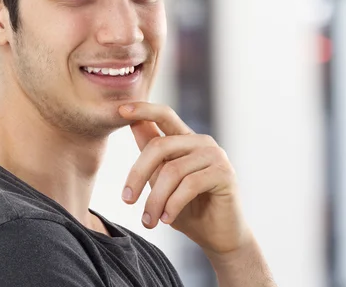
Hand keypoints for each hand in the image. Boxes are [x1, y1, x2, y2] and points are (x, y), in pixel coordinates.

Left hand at [118, 102, 252, 254]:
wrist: (218, 236)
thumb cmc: (188, 209)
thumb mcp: (162, 181)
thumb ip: (151, 153)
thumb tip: (133, 123)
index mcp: (186, 139)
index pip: (164, 114)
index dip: (143, 109)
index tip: (120, 110)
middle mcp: (201, 142)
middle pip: (160, 146)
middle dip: (138, 174)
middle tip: (126, 201)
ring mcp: (215, 155)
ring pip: (172, 170)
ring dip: (155, 199)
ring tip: (149, 220)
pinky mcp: (224, 173)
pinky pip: (189, 185)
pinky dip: (173, 205)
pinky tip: (166, 219)